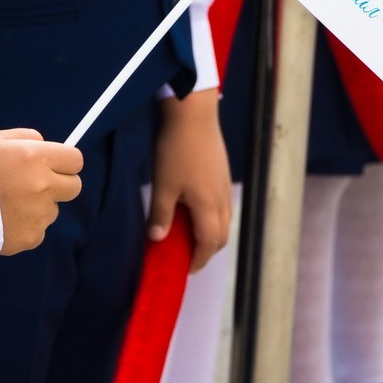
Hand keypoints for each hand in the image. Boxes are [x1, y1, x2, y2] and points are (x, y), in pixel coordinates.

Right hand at [0, 129, 83, 255]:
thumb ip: (27, 139)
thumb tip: (46, 145)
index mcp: (35, 157)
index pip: (75, 160)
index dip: (65, 162)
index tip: (55, 165)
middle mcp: (42, 186)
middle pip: (74, 187)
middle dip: (59, 184)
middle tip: (34, 185)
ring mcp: (38, 214)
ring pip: (52, 210)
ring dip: (38, 206)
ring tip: (6, 204)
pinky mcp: (30, 238)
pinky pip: (38, 230)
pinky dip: (25, 226)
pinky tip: (2, 219)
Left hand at [150, 91, 231, 272]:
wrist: (193, 114)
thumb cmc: (176, 150)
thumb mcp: (163, 184)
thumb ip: (161, 215)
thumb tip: (158, 239)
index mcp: (208, 206)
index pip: (209, 243)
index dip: (199, 259)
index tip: (186, 269)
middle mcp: (222, 199)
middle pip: (222, 234)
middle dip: (207, 250)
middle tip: (188, 255)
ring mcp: (225, 184)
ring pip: (224, 219)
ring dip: (211, 233)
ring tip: (190, 234)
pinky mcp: (223, 172)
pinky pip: (222, 204)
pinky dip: (212, 216)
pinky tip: (195, 208)